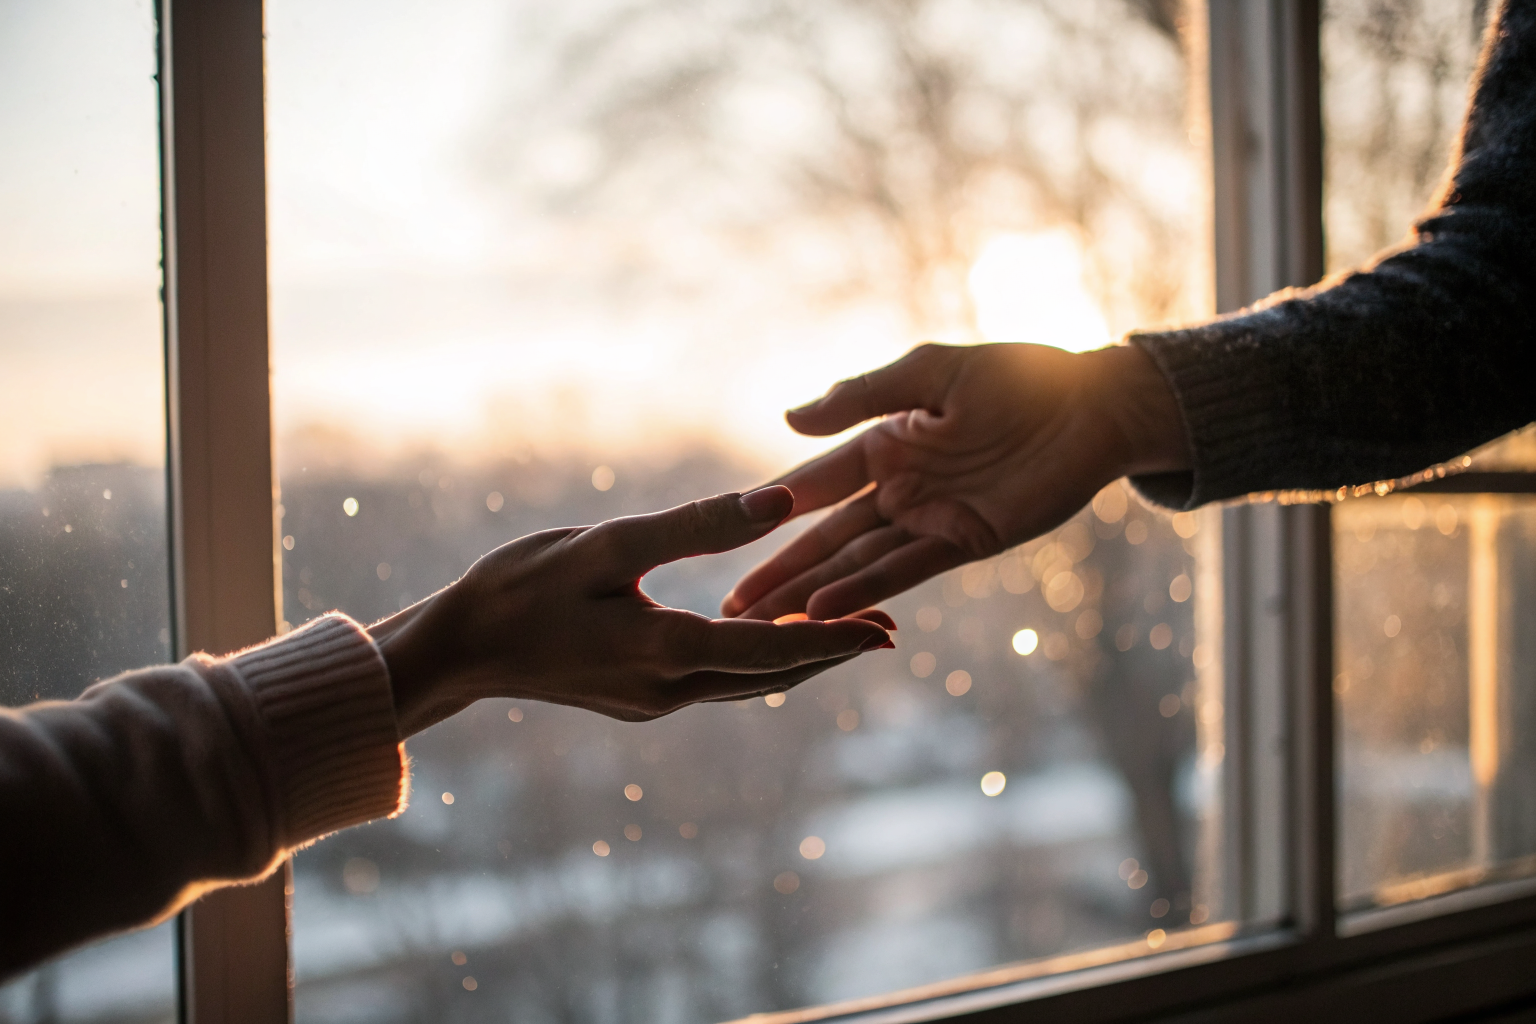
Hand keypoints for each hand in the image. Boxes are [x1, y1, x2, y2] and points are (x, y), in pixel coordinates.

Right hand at [370, 486, 892, 736]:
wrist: (456, 651)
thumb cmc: (519, 588)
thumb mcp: (606, 544)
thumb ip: (695, 525)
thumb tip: (778, 500)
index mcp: (666, 653)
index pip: (775, 650)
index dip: (836, 638)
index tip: (888, 629)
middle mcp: (669, 691)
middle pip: (772, 673)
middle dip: (830, 650)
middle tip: (889, 629)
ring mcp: (652, 702)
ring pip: (745, 680)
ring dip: (794, 655)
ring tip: (846, 628)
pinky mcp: (638, 699)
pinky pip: (713, 678)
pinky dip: (750, 656)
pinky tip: (766, 629)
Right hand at [721, 342, 1188, 621]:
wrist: (1093, 406)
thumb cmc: (1014, 376)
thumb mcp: (929, 372)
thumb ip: (861, 397)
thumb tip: (788, 418)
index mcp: (882, 444)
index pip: (813, 487)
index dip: (768, 517)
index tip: (722, 546)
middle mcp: (897, 488)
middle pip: (825, 538)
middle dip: (778, 574)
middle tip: (729, 611)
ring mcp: (928, 519)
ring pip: (856, 563)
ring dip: (810, 594)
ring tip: (763, 625)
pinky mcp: (964, 541)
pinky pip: (906, 570)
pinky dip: (864, 591)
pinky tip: (823, 612)